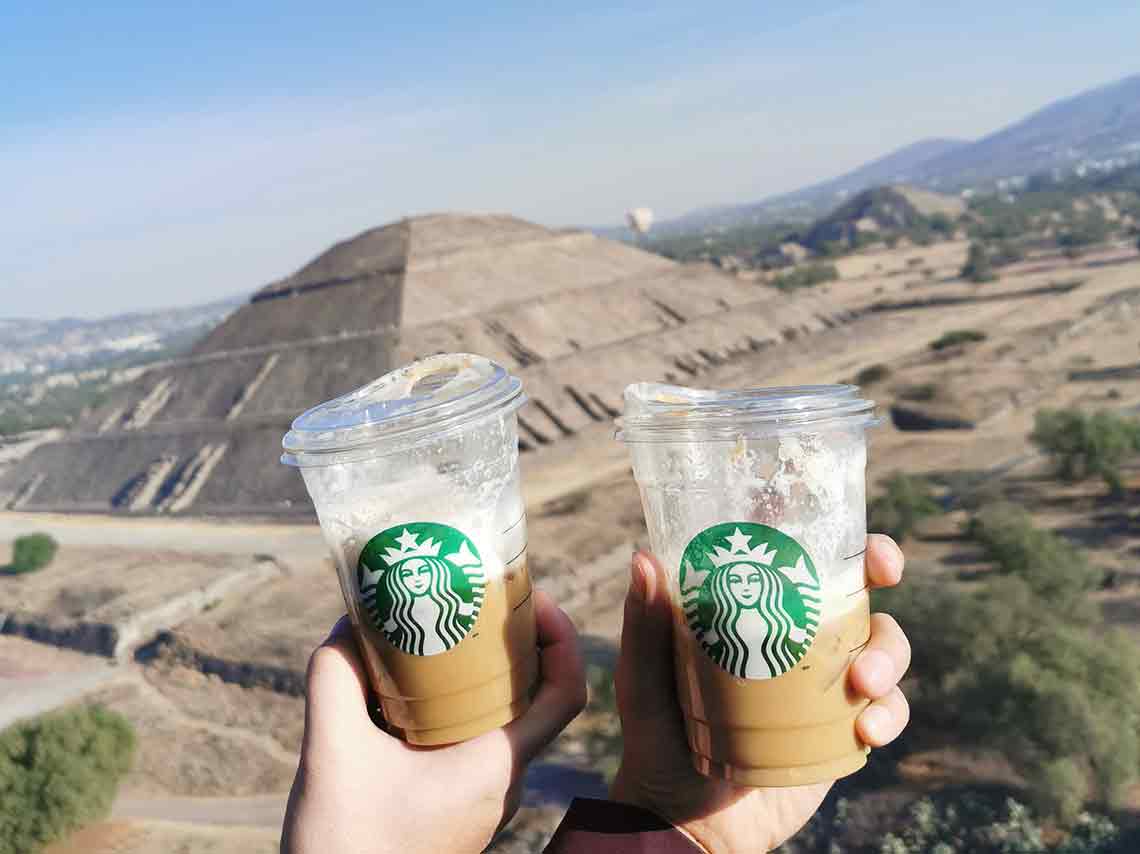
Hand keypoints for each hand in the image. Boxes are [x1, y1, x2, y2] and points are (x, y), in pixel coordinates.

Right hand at [281, 591, 586, 853]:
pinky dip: (454, 701)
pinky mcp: (457, 803)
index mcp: (497, 765)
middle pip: (535, 693)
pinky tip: (410, 683)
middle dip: (513, 638)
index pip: (567, 693)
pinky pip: (472, 737)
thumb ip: (335, 679)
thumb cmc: (346, 848)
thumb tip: (347, 623)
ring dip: (481, 669)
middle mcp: (503, 779)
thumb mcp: (331, 754)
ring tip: (443, 627)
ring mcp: (483, 795)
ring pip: (502, 715)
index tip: (531, 597)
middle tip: (479, 597)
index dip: (562, 635)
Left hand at [611, 535, 909, 852]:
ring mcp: (824, 683)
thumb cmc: (656, 738)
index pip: (803, 557)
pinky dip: (890, 715)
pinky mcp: (841, 730)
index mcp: (756, 609)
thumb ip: (644, 625)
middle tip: (881, 587)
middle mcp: (797, 636)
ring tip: (864, 685)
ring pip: (884, 648)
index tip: (866, 545)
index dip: (841, 539)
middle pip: (856, 590)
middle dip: (880, 581)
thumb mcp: (643, 679)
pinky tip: (867, 732)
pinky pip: (887, 711)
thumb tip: (643, 558)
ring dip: (889, 657)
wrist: (684, 820)